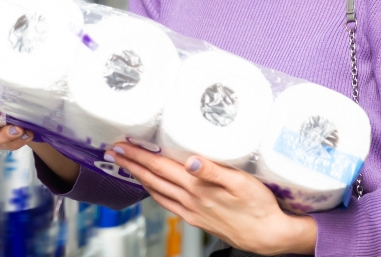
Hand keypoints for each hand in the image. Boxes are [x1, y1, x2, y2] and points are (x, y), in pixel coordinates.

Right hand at [0, 73, 80, 183]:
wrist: (23, 113)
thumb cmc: (8, 94)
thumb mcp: (5, 85)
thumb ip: (4, 77)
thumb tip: (19, 59)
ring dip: (2, 134)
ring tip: (17, 128)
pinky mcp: (1, 143)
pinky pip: (7, 146)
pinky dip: (18, 140)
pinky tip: (28, 133)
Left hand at [108, 145, 316, 255]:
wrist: (267, 236)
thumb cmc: (259, 207)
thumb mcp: (242, 183)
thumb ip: (215, 170)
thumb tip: (192, 160)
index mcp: (197, 186)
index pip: (160, 166)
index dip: (140, 155)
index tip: (123, 145)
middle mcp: (190, 200)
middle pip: (153, 178)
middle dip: (132, 164)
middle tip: (114, 152)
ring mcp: (191, 211)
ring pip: (157, 192)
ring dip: (139, 177)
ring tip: (126, 166)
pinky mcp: (196, 219)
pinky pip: (168, 204)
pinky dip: (154, 194)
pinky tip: (152, 189)